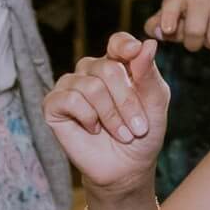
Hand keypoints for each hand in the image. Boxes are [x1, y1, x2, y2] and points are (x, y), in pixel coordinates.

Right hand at [44, 32, 166, 193]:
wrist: (126, 167)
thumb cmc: (143, 133)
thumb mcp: (155, 103)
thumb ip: (149, 74)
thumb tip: (148, 43)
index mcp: (117, 64)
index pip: (117, 42)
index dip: (124, 45)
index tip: (134, 52)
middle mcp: (92, 70)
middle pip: (107, 68)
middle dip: (127, 101)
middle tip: (138, 127)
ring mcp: (71, 85)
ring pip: (90, 85)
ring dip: (111, 115)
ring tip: (121, 133)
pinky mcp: (54, 104)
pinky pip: (70, 99)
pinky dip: (88, 117)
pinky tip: (94, 129)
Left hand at [146, 0, 209, 51]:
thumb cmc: (183, 15)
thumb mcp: (164, 18)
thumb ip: (155, 26)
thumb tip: (159, 31)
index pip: (173, 5)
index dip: (169, 17)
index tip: (167, 29)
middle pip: (196, 31)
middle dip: (192, 43)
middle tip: (193, 40)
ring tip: (208, 34)